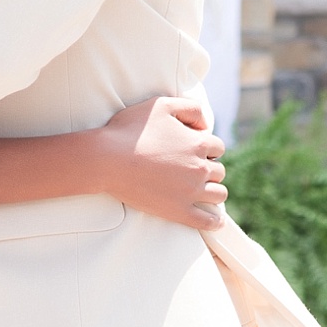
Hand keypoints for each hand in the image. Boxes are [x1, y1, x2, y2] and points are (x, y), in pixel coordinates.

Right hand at [96, 95, 226, 231]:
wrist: (107, 159)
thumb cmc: (130, 130)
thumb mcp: (161, 105)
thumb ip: (190, 108)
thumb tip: (206, 124)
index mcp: (198, 143)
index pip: (218, 147)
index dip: (207, 147)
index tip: (194, 150)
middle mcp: (199, 168)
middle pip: (219, 171)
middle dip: (208, 169)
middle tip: (191, 169)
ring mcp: (190, 192)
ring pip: (219, 195)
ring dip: (213, 191)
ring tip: (201, 191)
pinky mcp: (179, 211)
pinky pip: (208, 221)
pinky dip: (215, 221)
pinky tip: (214, 220)